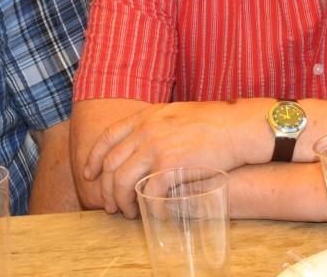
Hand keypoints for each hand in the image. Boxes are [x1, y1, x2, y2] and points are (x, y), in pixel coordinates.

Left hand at [82, 101, 258, 217]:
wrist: (236, 126)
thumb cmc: (213, 121)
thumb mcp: (175, 113)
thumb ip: (155, 125)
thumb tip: (143, 142)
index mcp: (145, 117)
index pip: (107, 137)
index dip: (94, 158)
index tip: (90, 173)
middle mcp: (146, 131)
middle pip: (112, 165)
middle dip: (106, 190)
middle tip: (110, 205)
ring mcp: (156, 149)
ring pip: (124, 182)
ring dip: (124, 202)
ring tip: (130, 213)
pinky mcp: (171, 167)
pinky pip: (150, 195)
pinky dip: (151, 209)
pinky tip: (156, 214)